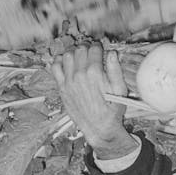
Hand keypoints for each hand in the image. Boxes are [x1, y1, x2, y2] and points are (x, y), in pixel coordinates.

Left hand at [51, 43, 134, 157]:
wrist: (99, 127)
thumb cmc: (112, 109)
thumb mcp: (120, 89)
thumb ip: (116, 69)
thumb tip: (112, 53)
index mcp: (95, 72)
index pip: (94, 49)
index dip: (99, 47)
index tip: (100, 50)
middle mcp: (79, 74)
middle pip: (80, 49)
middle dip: (87, 48)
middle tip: (91, 53)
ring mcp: (68, 81)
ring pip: (67, 55)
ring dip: (74, 53)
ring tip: (80, 57)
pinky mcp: (62, 88)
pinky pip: (55, 68)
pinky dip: (59, 62)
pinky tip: (66, 63)